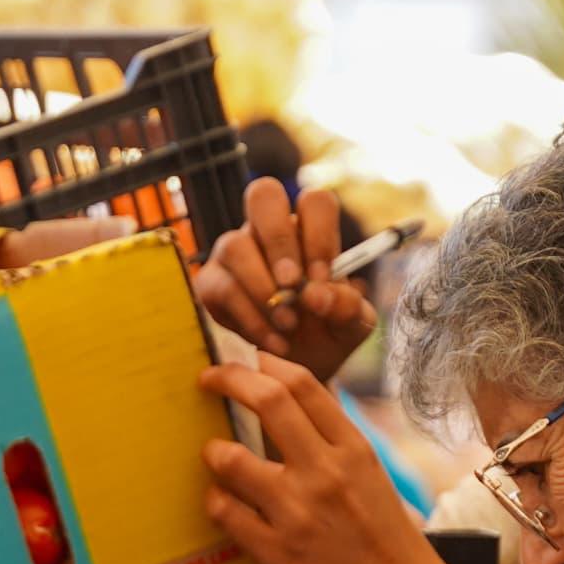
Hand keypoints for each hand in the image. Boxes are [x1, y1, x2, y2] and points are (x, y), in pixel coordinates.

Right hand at [195, 179, 374, 373]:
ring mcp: (234, 252)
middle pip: (263, 194)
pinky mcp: (211, 284)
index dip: (318, 236)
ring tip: (288, 325)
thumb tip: (317, 295)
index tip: (320, 280)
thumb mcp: (351, 325)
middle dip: (279, 241)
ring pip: (236, 245)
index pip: (314, 202)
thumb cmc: (326, 333)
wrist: (296, 369)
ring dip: (263, 289)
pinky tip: (274, 342)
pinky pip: (223, 289)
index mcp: (309, 229)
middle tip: (292, 286)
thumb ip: (348, 306)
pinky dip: (251, 320)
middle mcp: (268, 230)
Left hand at [199, 350, 460, 563]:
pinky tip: (222, 503)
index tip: (246, 363)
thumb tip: (297, 404)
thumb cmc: (390, 543)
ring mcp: (298, 513)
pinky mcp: (277, 552)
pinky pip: (225, 513)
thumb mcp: (372, 477)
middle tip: (209, 380)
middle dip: (228, 379)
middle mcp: (325, 473)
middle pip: (267, 400)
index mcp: (354, 450)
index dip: (264, 364)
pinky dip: (216, 502)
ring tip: (215, 455)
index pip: (302, 383)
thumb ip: (335, 442)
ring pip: (232, 458)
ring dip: (214, 451)